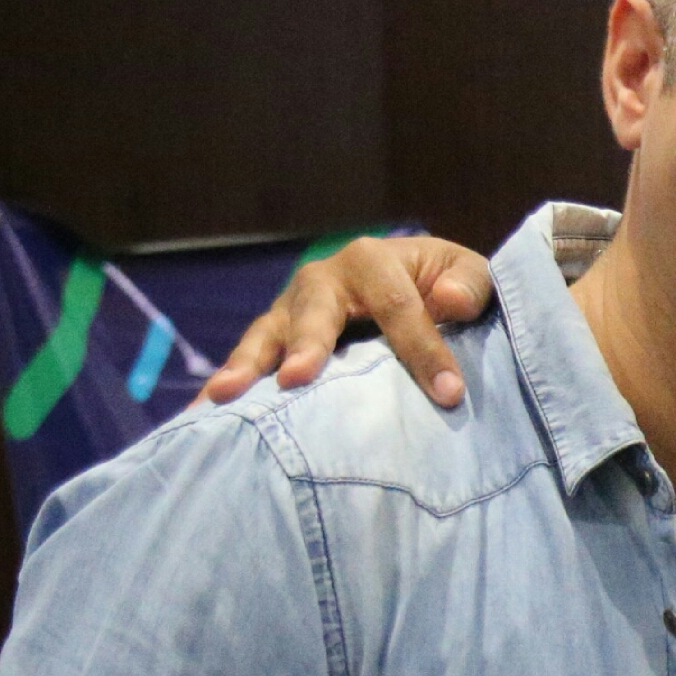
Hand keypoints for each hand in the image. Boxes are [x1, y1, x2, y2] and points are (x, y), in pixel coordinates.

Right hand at [204, 235, 498, 409]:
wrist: (421, 287)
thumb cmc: (449, 286)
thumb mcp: (471, 277)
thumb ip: (470, 285)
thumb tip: (451, 299)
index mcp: (373, 260)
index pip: (397, 307)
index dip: (423, 349)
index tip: (448, 393)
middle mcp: (323, 280)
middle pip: (313, 313)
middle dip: (307, 345)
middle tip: (299, 378)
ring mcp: (292, 311)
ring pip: (268, 335)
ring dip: (248, 366)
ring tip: (226, 396)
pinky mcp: (277, 340)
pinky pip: (252, 362)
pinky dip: (231, 384)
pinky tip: (204, 415)